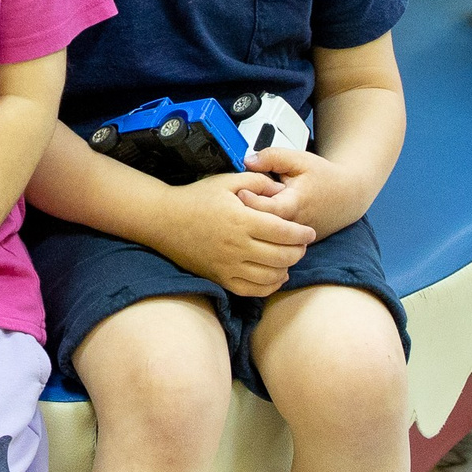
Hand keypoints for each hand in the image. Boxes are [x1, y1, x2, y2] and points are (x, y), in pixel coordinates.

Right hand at [152, 173, 312, 297]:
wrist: (163, 221)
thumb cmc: (196, 198)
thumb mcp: (227, 181)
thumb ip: (258, 182)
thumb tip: (282, 190)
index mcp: (241, 220)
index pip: (284, 232)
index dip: (302, 234)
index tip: (309, 232)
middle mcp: (236, 246)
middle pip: (282, 256)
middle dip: (298, 251)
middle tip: (301, 244)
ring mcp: (228, 266)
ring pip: (271, 276)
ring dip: (287, 268)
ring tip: (288, 258)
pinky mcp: (220, 278)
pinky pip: (253, 290)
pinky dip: (269, 286)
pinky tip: (275, 275)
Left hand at [234, 147, 370, 242]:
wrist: (349, 195)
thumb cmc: (324, 177)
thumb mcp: (299, 159)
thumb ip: (273, 157)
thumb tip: (248, 160)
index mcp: (294, 204)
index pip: (267, 209)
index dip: (251, 201)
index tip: (240, 191)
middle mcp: (294, 225)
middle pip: (263, 225)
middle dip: (247, 214)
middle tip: (236, 203)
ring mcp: (296, 238)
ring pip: (267, 235)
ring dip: (254, 224)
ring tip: (245, 212)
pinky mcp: (296, 243)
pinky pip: (274, 240)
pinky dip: (264, 230)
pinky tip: (258, 219)